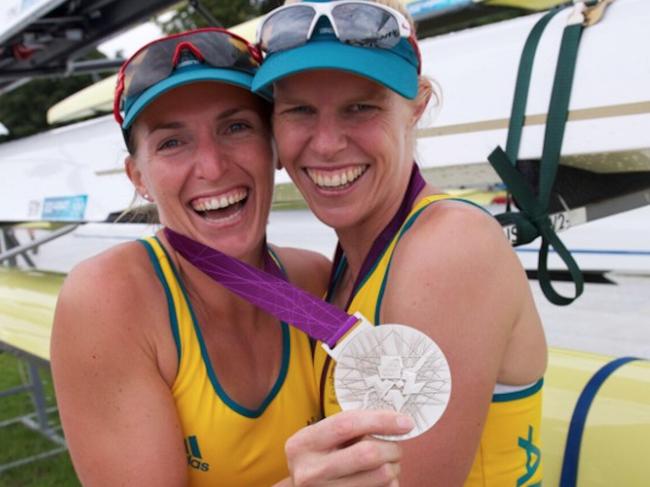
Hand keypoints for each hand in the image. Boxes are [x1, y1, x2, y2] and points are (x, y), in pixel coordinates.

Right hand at [284, 409, 414, 485]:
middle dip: (391, 447)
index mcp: (305, 443)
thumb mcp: (318, 438)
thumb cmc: (314, 458)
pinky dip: (390, 483)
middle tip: (395, 445)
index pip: (347, 424)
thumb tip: (392, 419)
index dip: (380, 420)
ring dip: (393, 467)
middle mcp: (312, 470)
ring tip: (387, 462)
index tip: (405, 421)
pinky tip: (380, 478)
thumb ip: (348, 428)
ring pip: (381, 476)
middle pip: (368, 454)